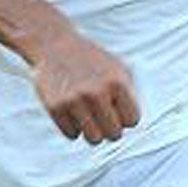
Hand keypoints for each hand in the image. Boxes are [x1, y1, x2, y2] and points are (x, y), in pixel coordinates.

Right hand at [29, 25, 139, 143]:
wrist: (56, 47)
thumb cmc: (95, 64)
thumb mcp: (120, 71)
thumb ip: (131, 98)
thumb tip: (131, 126)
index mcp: (117, 83)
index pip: (132, 121)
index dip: (126, 117)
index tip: (118, 107)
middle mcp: (96, 92)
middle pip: (114, 134)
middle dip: (111, 128)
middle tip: (104, 117)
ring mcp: (74, 100)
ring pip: (94, 139)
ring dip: (94, 132)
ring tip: (90, 116)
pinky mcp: (55, 107)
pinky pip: (72, 134)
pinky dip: (74, 127)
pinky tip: (72, 111)